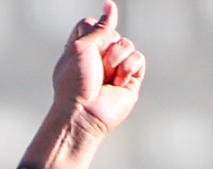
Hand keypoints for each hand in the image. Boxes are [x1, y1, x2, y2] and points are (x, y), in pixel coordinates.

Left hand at [53, 1, 144, 134]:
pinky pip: (138, 58)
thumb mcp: (81, 47)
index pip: (92, 25)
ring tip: (106, 77)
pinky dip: (127, 68)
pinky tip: (117, 82)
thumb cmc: (74, 84)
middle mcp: (99, 57)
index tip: (91, 39)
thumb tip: (110, 6)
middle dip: (105, 46)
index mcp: (82, 50)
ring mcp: (115, 68)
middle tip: (96, 66)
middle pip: (112, 32)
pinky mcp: (130, 79)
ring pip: (126, 44)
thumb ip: (99, 27)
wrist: (84, 113)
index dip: (94, 28)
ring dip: (115, 59)